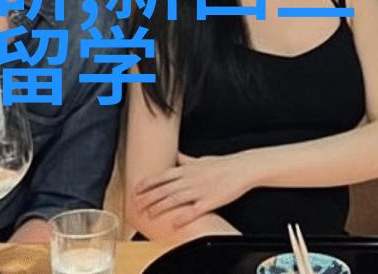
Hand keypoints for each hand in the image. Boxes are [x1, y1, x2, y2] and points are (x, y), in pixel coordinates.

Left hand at [133, 153, 251, 228]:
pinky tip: (173, 223)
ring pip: (174, 199)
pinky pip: (193, 211)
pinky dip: (182, 217)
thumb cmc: (221, 164)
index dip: (147, 184)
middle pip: (163, 189)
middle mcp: (189, 179)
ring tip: (149, 214)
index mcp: (186, 169)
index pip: (160, 176)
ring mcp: (199, 190)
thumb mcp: (200, 159)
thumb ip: (185, 160)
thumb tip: (175, 155)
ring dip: (159, 207)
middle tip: (136, 204)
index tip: (136, 189)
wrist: (241, 168)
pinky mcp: (210, 201)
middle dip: (148, 197)